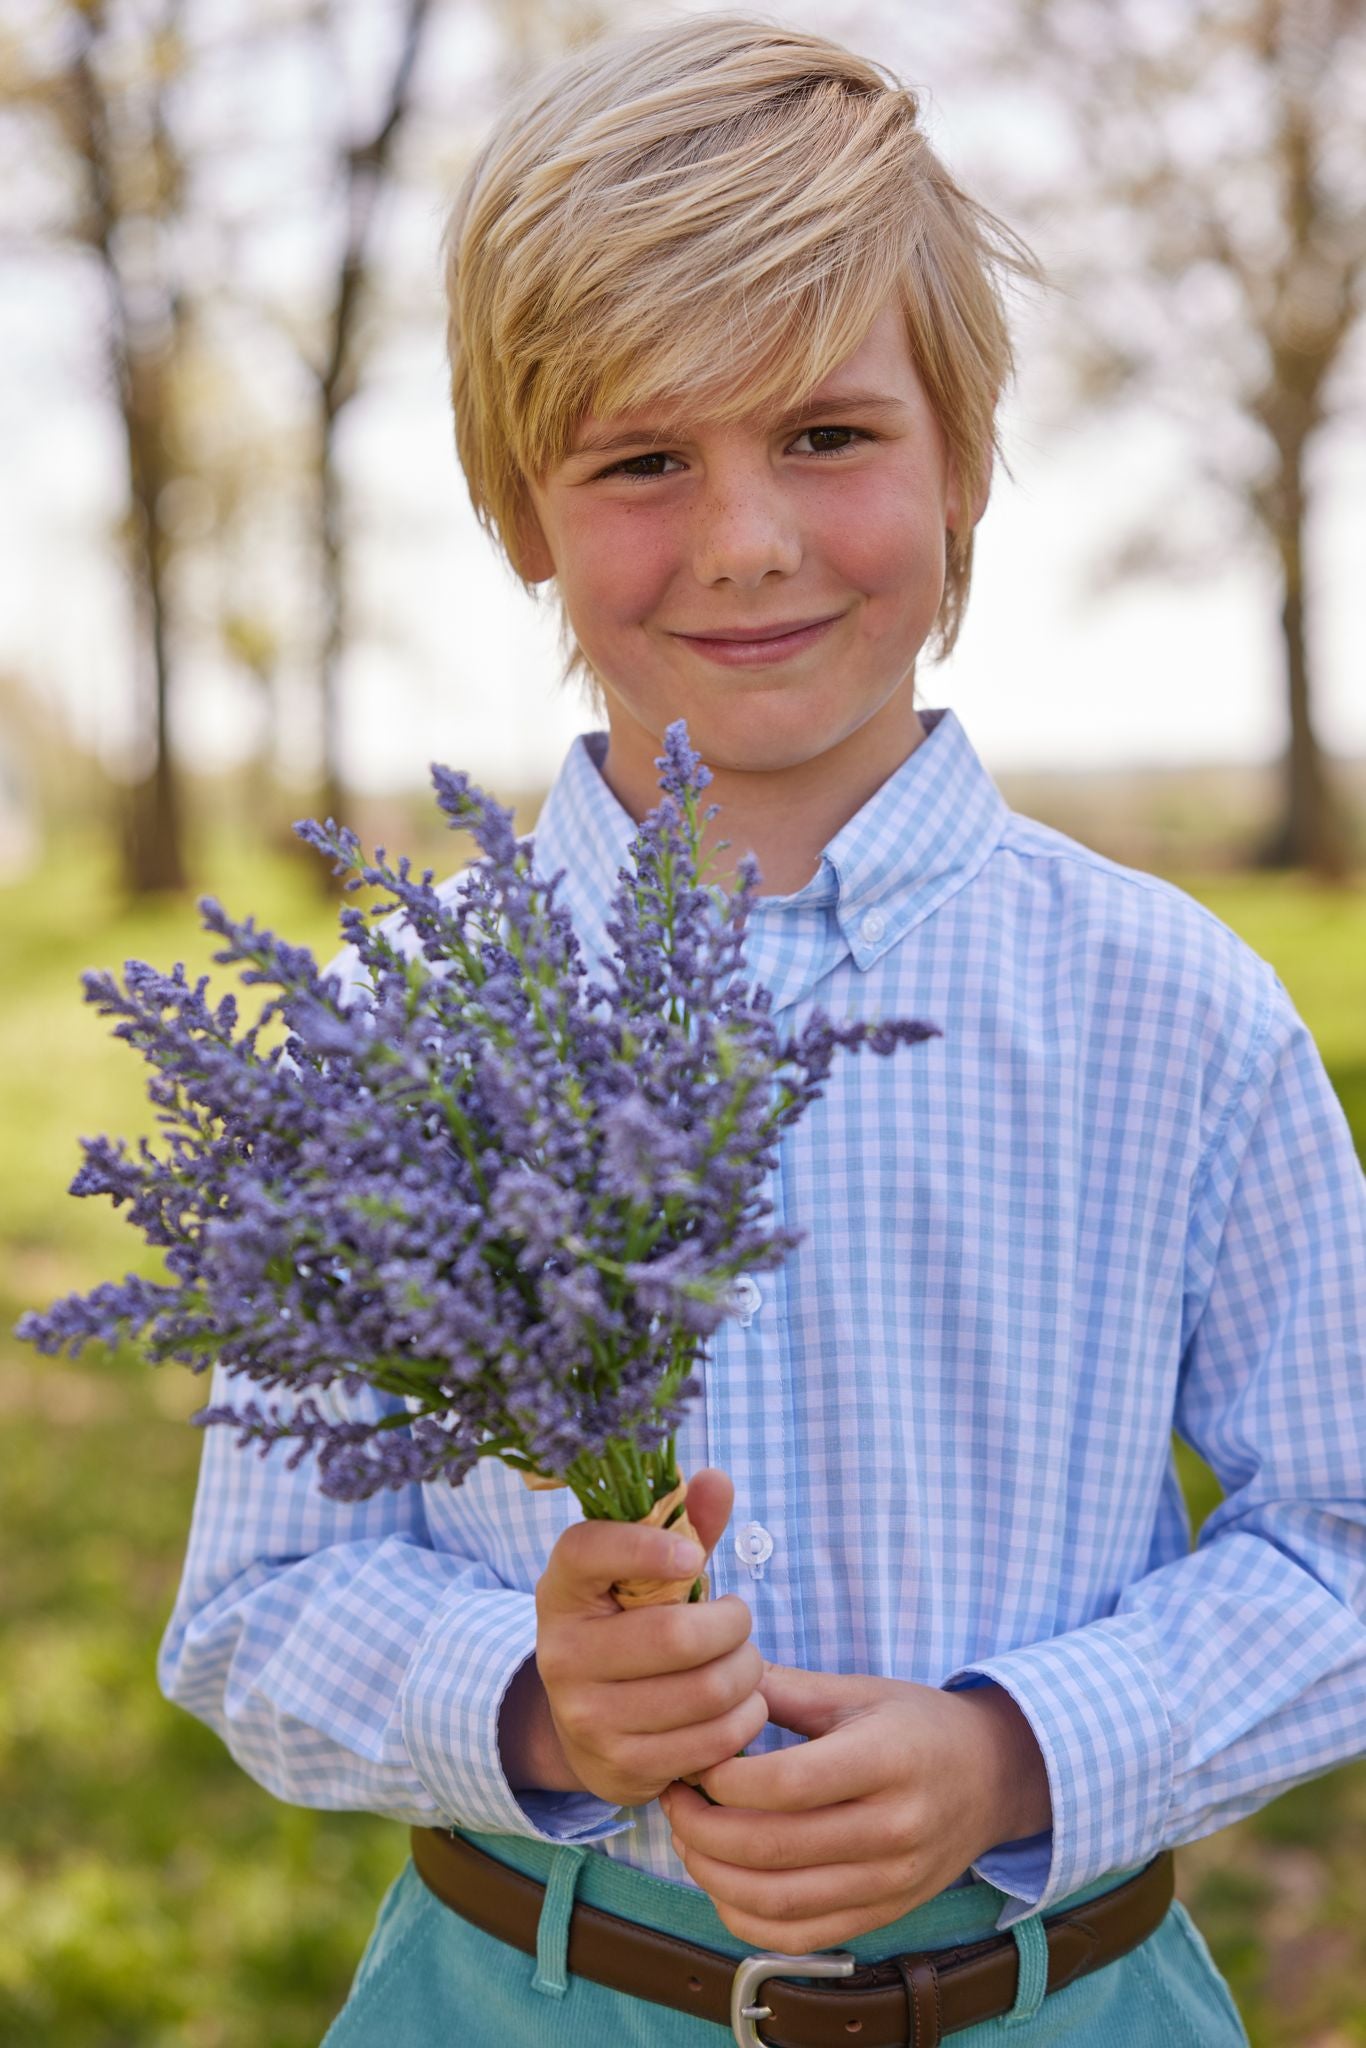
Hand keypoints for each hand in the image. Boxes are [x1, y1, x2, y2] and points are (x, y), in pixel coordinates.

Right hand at [517, 1469, 770, 1807]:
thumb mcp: (645, 1575)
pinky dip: (746, 1718)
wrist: (586, 1724)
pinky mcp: (620, 1768)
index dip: (646, 1546)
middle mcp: (561, 1653)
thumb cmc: (629, 1627)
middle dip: (733, 1625)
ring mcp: (586, 1717)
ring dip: (748, 1673)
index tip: (694, 1559)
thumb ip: (685, 1526)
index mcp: (562, 1588)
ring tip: (745, 1662)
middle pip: (675, 1636)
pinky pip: (712, 1742)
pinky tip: (740, 1704)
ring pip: (705, 1691)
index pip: (589, 1550)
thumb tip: (718, 1479)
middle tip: (739, 1621)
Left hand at [659, 1665, 1052, 1953]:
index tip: (695, 1758)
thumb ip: (783, 1689)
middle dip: (702, 1826)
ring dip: (713, 1876)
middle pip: (772, 1848)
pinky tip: (721, 1882)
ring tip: (688, 1837)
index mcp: (887, 1760)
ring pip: (778, 1901)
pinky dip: (745, 1919)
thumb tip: (709, 1680)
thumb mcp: (857, 1691)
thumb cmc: (916, 1725)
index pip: (785, 1784)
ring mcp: (890, 1882)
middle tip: (674, 1797)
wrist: (991, 1777)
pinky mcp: (882, 1915)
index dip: (723, 1778)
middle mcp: (894, 1829)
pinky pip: (799, 1937)